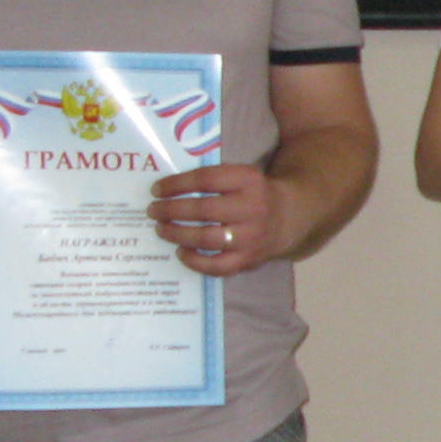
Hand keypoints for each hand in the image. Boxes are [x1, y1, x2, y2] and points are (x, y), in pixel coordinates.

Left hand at [150, 163, 294, 272]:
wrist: (287, 218)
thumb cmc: (250, 194)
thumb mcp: (239, 176)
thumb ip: (210, 179)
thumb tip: (165, 191)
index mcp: (248, 180)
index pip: (206, 179)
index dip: (177, 185)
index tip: (156, 190)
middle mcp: (253, 207)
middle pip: (204, 209)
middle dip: (172, 210)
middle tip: (153, 211)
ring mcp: (252, 236)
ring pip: (207, 238)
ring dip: (178, 234)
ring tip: (161, 230)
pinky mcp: (249, 259)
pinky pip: (218, 265)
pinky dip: (195, 261)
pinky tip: (181, 252)